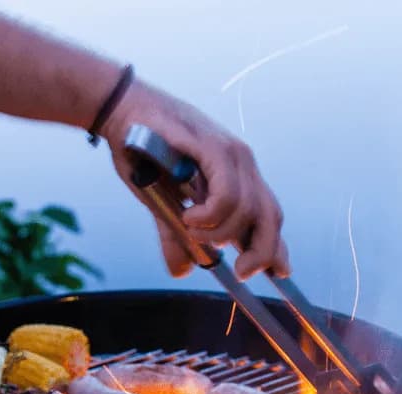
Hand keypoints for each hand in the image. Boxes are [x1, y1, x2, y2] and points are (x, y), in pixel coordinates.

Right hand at [101, 79, 288, 279]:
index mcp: (236, 178)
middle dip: (262, 251)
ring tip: (193, 230)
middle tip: (242, 271)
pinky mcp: (214, 145)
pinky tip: (190, 216)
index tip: (280, 273)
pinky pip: (227, 193)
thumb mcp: (163, 206)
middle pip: (270, 216)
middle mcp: (241, 164)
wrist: (120, 112)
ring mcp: (231, 153)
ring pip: (248, 209)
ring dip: (220, 231)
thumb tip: (182, 271)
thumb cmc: (143, 153)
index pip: (267, 216)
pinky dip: (211, 213)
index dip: (276, 248)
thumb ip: (178, 239)